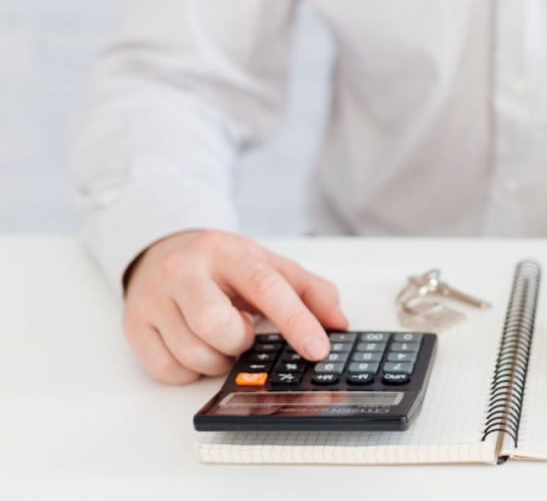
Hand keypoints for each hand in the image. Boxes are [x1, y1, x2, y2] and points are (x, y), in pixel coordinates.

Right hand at [123, 230, 347, 383]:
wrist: (163, 251)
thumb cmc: (222, 265)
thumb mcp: (270, 266)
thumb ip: (311, 291)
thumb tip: (338, 322)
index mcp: (225, 251)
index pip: (265, 286)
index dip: (295, 321)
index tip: (317, 348)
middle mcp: (183, 269)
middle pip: (218, 325)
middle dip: (241, 341)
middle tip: (243, 332)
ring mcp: (154, 297)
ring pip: (192, 353)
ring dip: (218, 359)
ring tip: (220, 339)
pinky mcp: (133, 324)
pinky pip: (166, 369)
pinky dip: (190, 371)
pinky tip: (196, 348)